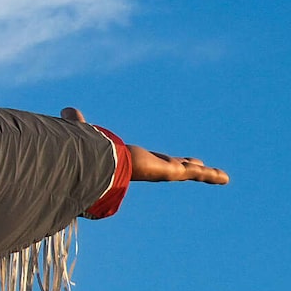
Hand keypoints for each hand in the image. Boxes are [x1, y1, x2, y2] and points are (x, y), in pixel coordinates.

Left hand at [62, 108, 228, 184]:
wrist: (96, 167)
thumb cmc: (88, 154)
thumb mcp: (83, 133)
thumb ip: (76, 123)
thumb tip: (66, 112)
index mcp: (131, 160)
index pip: (149, 159)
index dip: (158, 159)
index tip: (166, 160)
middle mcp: (149, 167)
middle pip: (170, 166)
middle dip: (182, 165)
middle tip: (195, 165)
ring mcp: (161, 171)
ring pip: (186, 171)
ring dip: (202, 173)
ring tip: (219, 176)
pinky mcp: (170, 171)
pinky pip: (194, 173)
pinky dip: (210, 175)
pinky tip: (224, 178)